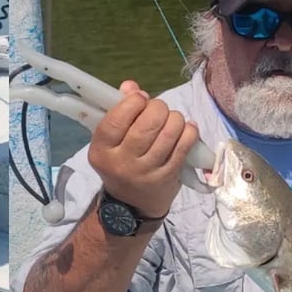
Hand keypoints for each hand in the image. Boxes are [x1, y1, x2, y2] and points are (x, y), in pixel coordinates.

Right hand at [87, 79, 199, 218]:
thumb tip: (131, 86)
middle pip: (148, 124)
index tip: (140, 99)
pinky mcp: (167, 177)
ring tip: (172, 121)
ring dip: (175, 119)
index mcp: (102, 150)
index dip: (134, 102)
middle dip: (158, 108)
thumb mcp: (111, 141)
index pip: (117, 118)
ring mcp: (146, 172)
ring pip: (169, 132)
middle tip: (159, 110)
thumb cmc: (120, 164)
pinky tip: (186, 129)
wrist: (130, 205)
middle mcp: (122, 162)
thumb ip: (119, 111)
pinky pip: (184, 146)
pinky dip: (189, 131)